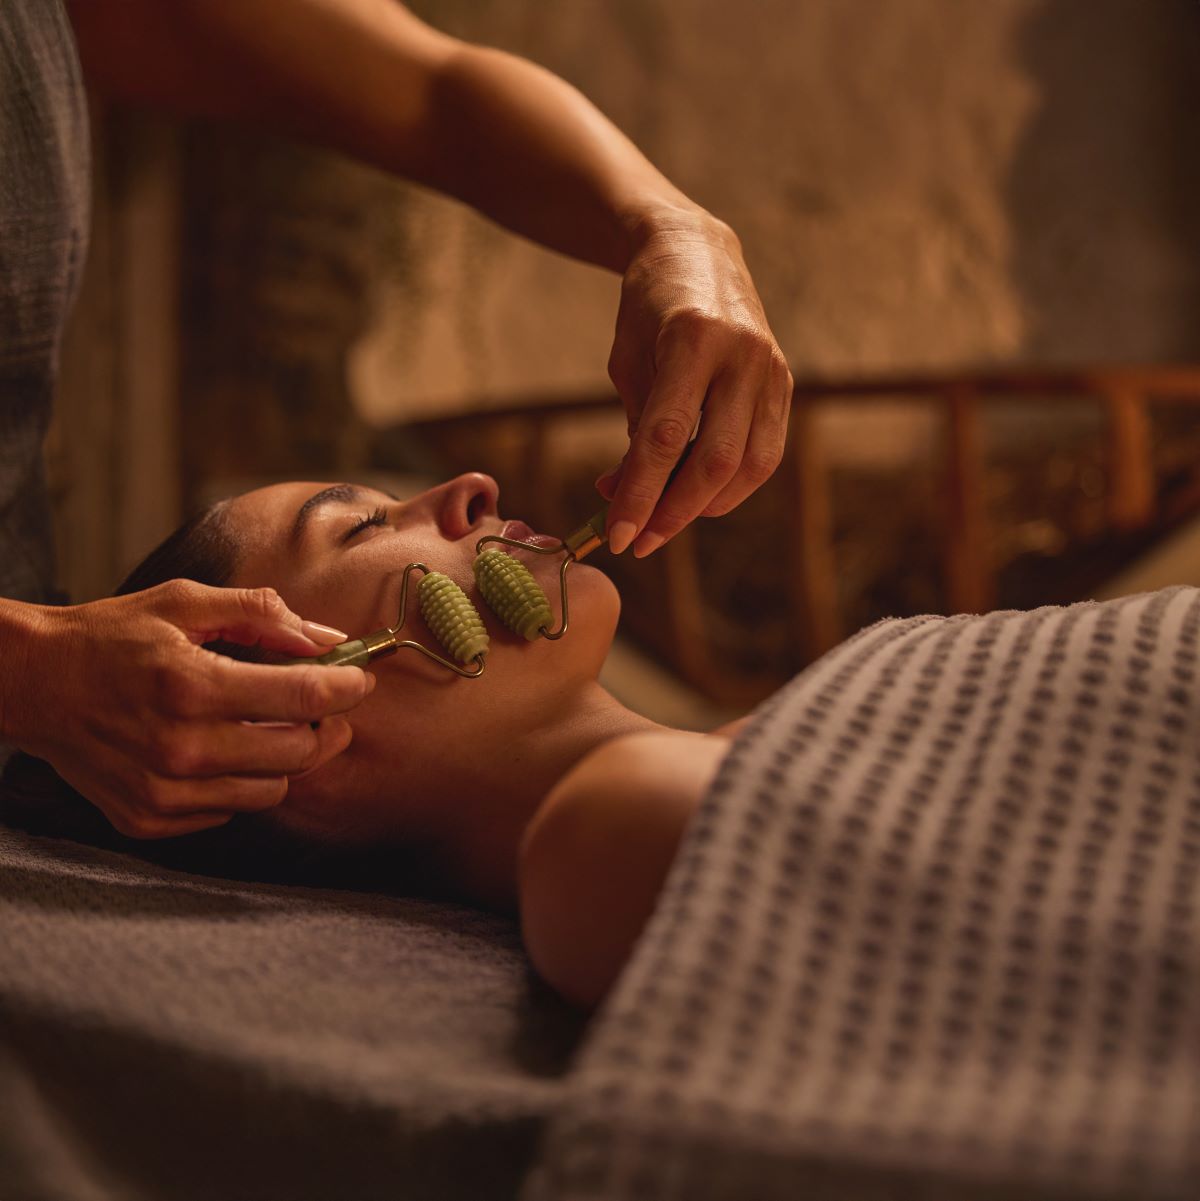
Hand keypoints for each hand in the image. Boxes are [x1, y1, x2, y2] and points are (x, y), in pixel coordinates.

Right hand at [7, 581, 373, 837]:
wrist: (33, 683)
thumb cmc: (111, 636)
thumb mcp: (185, 604)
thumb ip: (262, 614)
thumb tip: (329, 639)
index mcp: (193, 685)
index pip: (304, 697)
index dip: (347, 687)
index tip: (360, 678)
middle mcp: (180, 747)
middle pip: (298, 753)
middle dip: (325, 727)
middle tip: (323, 707)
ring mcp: (162, 791)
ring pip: (270, 791)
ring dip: (282, 759)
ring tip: (265, 726)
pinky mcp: (148, 818)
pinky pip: (228, 810)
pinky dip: (237, 782)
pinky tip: (219, 751)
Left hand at [598, 211, 792, 555]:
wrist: (698, 253)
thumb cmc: (648, 311)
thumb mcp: (628, 363)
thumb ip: (637, 431)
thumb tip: (629, 499)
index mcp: (692, 340)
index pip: (666, 438)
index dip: (641, 495)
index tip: (615, 537)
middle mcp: (742, 355)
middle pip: (715, 462)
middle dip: (673, 513)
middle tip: (638, 542)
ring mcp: (772, 370)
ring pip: (749, 467)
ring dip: (704, 506)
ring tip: (663, 518)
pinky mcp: (785, 386)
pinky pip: (764, 455)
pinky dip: (731, 487)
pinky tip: (697, 494)